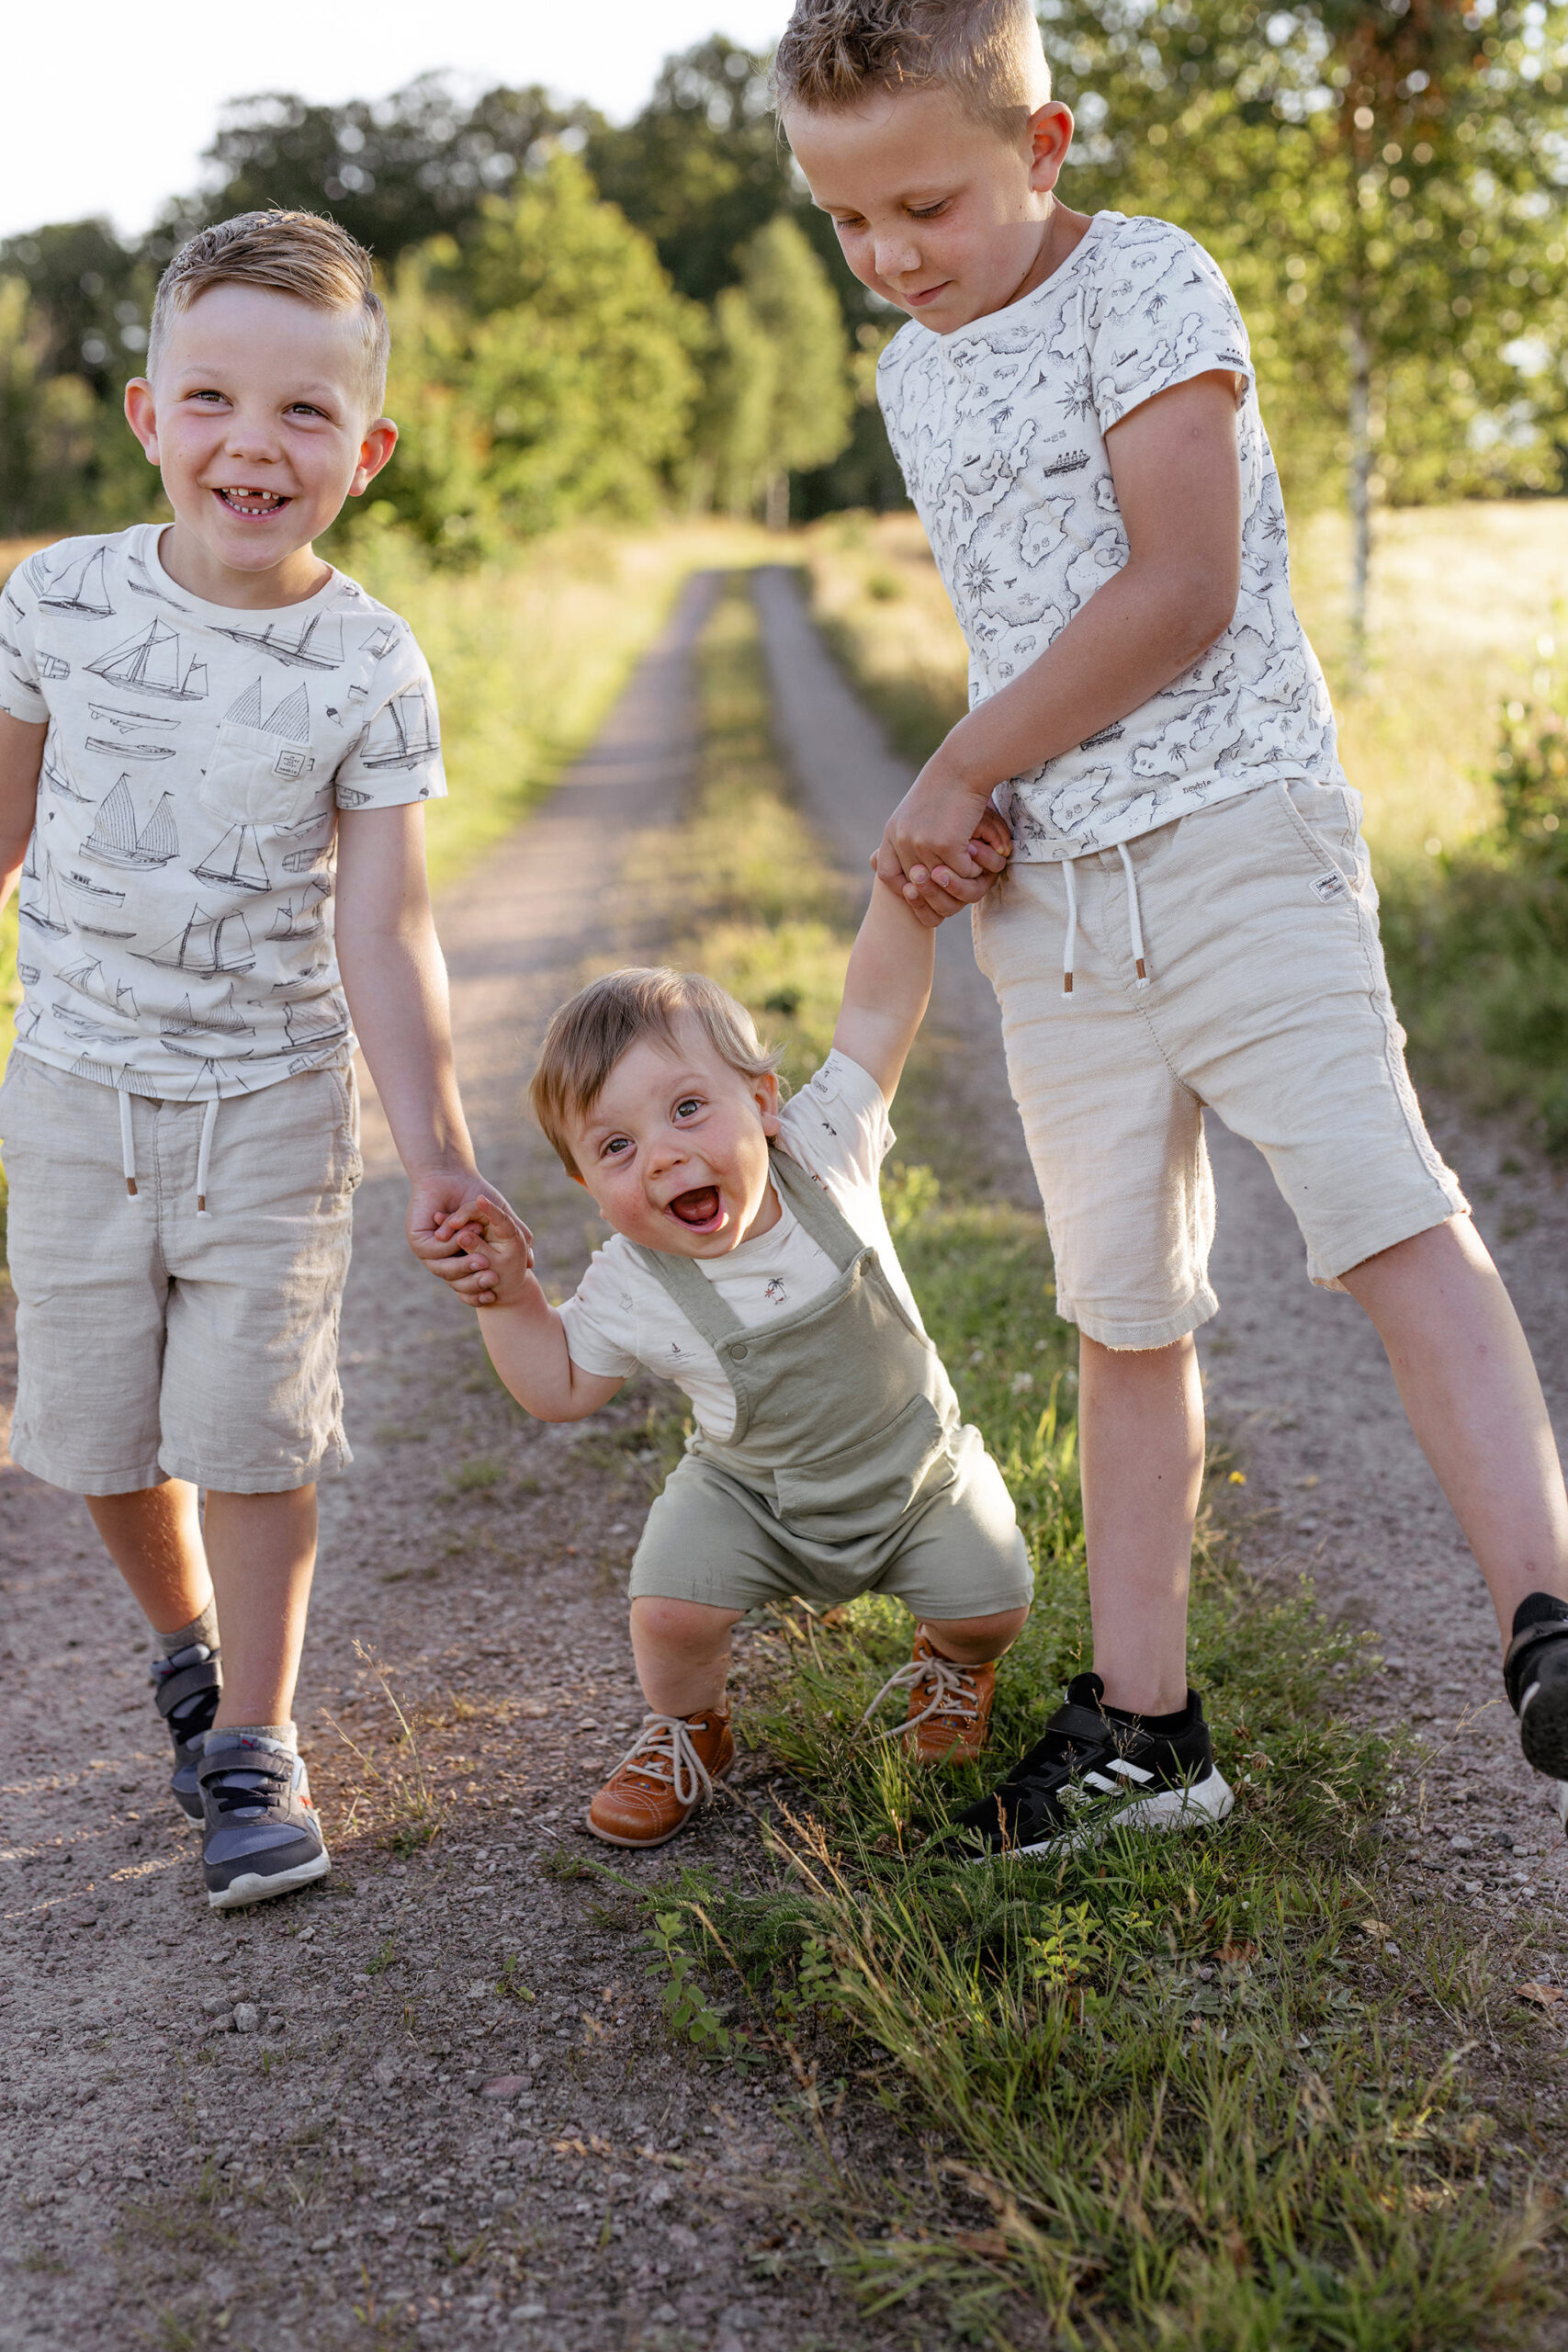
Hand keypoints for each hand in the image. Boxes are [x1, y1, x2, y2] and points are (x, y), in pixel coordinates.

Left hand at [407, 1170, 530, 1308]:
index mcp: (460, 1258)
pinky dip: (449, 1245)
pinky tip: (461, 1234)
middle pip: (456, 1281)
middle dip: (474, 1283)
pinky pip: (434, 1251)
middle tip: (492, 1279)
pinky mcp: (417, 1240)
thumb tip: (532, 1264)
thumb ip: (515, 1239)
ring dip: (463, 1265)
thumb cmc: (475, 1193)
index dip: (482, 1290)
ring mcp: (428, 1250)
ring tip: (482, 1260)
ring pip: (443, 1269)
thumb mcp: (500, 1218)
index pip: (469, 1285)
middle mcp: (442, 1257)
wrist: (450, 1174)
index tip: (496, 1289)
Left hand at [874, 779, 1011, 926]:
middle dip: (938, 887)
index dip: (903, 888)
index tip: (923, 888)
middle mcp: (902, 840)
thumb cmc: (946, 787)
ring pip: (943, 879)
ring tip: (971, 863)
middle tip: (956, 881)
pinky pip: (962, 871)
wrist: (962, 767)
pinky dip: (974, 868)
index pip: (886, 874)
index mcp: (892, 832)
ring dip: (960, 875)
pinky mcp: (945, 843)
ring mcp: (922, 843)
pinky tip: (979, 852)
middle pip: (917, 883)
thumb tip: (915, 870)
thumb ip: (911, 837)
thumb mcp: (918, 812)